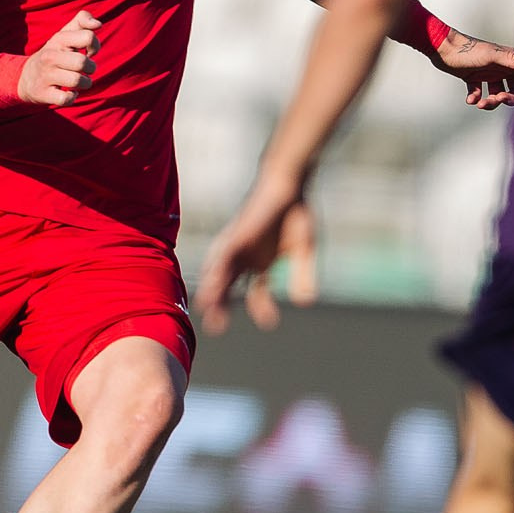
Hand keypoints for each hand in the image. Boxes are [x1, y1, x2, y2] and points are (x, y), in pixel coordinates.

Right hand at [20, 11, 99, 105]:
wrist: (25, 77)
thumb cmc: (54, 54)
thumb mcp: (64, 34)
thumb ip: (82, 21)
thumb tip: (99, 24)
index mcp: (58, 39)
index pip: (88, 36)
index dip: (95, 46)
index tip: (88, 52)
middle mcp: (50, 56)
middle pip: (83, 62)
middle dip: (91, 68)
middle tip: (85, 69)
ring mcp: (46, 76)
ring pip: (77, 81)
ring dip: (85, 83)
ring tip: (80, 81)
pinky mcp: (44, 94)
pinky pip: (66, 99)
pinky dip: (72, 97)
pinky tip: (69, 92)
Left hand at [198, 186, 318, 333]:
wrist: (289, 184)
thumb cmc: (297, 213)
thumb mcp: (305, 250)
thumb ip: (303, 276)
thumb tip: (305, 303)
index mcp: (260, 262)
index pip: (257, 292)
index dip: (261, 307)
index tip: (269, 323)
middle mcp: (244, 256)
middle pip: (228, 286)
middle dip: (222, 305)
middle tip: (215, 328)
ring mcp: (238, 244)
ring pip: (221, 272)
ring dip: (214, 289)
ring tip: (207, 309)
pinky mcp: (238, 233)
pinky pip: (224, 253)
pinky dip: (218, 268)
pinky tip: (212, 282)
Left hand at [431, 26, 513, 108]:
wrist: (443, 48)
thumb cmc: (468, 50)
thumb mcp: (492, 55)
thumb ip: (512, 61)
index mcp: (508, 60)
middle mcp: (500, 67)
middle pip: (512, 89)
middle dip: (506, 98)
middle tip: (497, 100)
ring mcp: (487, 73)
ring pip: (495, 94)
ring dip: (490, 101)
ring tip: (480, 103)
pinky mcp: (473, 78)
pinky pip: (479, 93)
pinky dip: (475, 98)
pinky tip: (470, 99)